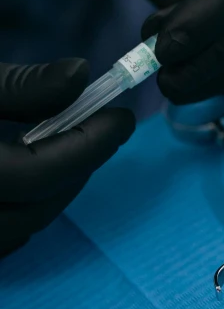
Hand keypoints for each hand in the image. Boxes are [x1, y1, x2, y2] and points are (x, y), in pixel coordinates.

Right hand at [0, 59, 134, 257]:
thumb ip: (20, 85)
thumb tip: (80, 76)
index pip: (38, 173)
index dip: (88, 146)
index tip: (121, 119)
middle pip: (34, 211)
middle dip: (76, 172)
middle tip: (104, 134)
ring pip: (17, 232)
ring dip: (51, 195)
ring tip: (71, 150)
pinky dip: (22, 210)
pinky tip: (32, 175)